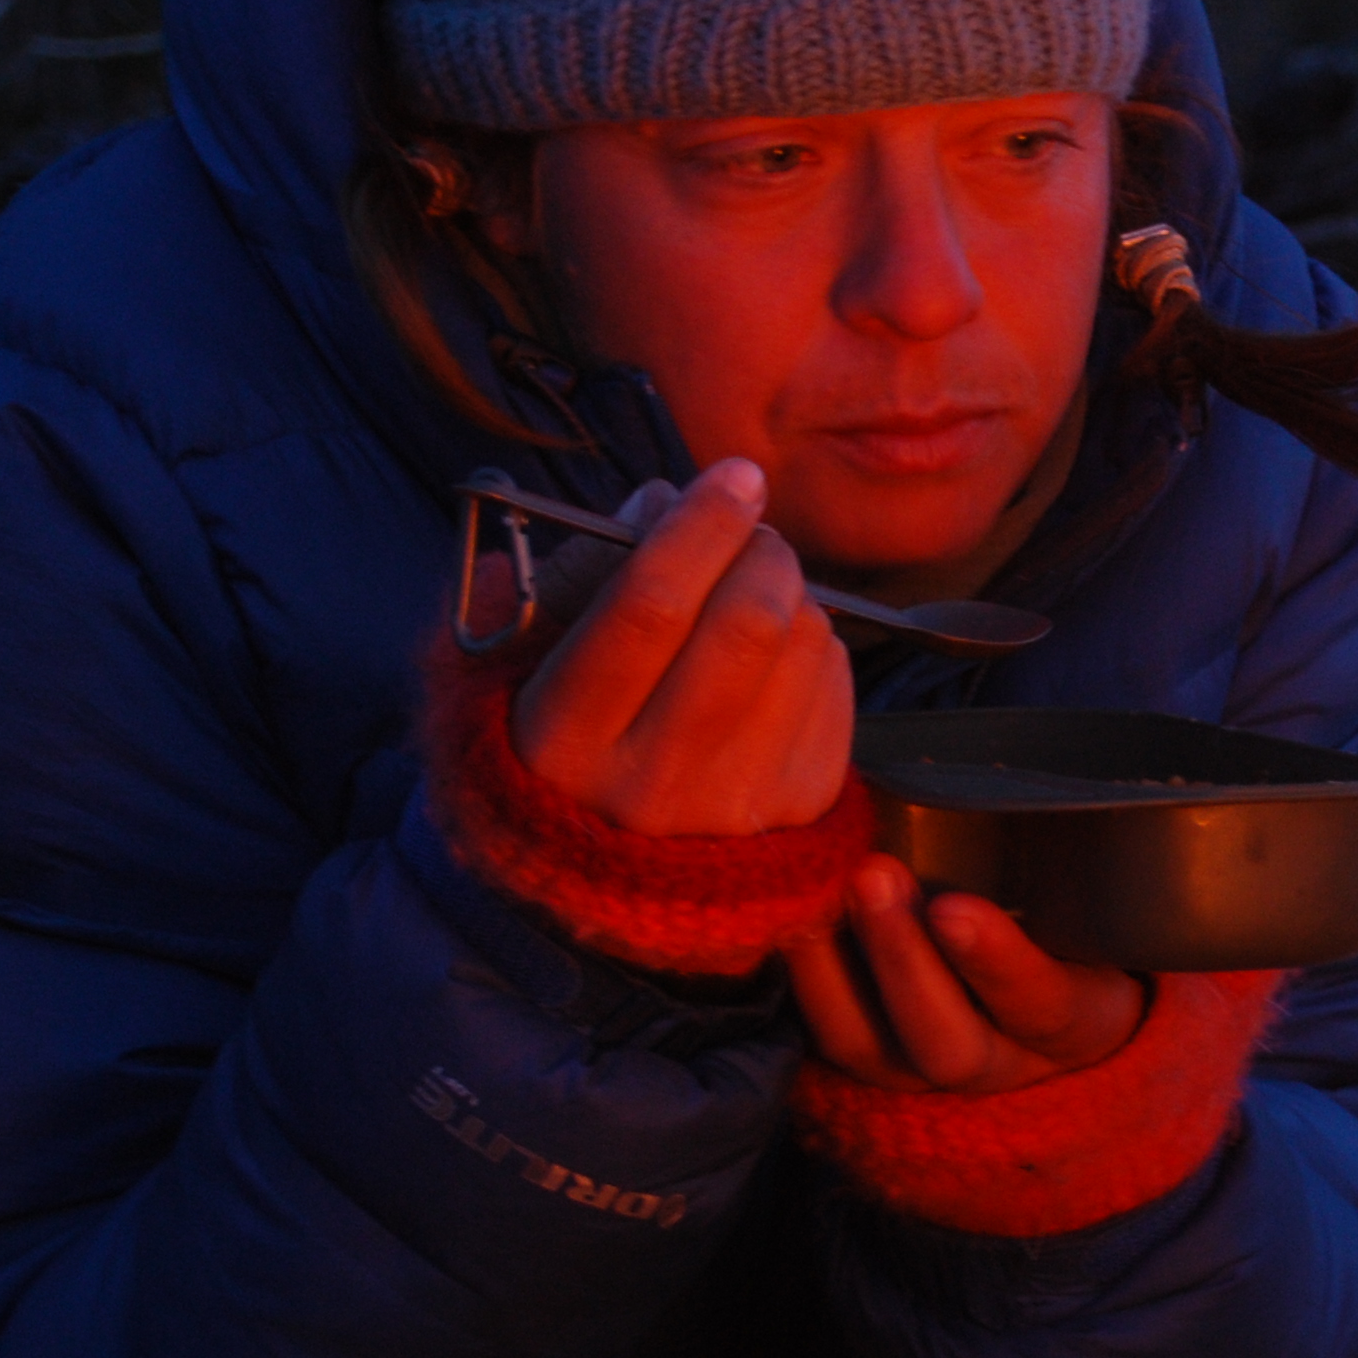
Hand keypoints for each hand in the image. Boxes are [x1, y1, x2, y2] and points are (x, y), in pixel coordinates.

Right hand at [504, 460, 855, 835]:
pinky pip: (836, 685)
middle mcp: (652, 785)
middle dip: (762, 551)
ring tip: (755, 599)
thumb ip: (574, 575)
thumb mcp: (521, 668)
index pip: (649, 607)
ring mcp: (735, 808)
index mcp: (563, 741)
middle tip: (753, 530)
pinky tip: (777, 657)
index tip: (733, 475)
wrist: (604, 882)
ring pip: (803, 649)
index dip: (699, 527)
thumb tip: (662, 500)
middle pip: (746, 627)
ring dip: (793, 595)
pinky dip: (817, 646)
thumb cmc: (555, 749)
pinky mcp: (801, 812)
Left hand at [786, 856, 1149, 1093]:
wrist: (1030, 991)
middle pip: (947, 1045)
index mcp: (1072, 1021)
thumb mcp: (1083, 900)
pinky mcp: (858, 1058)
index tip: (952, 908)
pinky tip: (778, 911)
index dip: (996, 963)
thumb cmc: (1064, 919)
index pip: (1042, 1003)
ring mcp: (919, 1070)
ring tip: (811, 892)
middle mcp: (996, 1061)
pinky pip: (816, 1031)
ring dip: (830, 967)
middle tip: (872, 873)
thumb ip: (1052, 861)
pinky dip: (794, 972)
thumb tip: (1003, 777)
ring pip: (867, 1046)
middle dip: (901, 959)